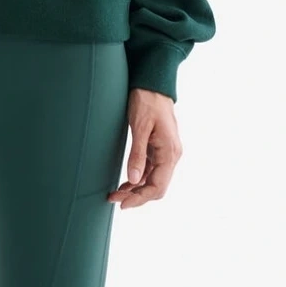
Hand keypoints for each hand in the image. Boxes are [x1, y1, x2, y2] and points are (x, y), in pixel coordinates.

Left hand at [107, 87, 182, 208]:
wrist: (153, 82)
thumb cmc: (146, 100)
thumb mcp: (139, 126)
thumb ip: (138, 154)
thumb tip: (134, 180)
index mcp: (169, 152)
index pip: (157, 186)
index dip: (140, 199)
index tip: (122, 204)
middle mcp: (172, 155)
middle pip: (156, 187)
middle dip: (136, 196)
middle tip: (114, 198)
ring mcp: (167, 152)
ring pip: (153, 180)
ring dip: (136, 188)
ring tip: (115, 192)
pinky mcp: (160, 148)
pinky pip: (152, 170)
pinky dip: (139, 178)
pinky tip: (125, 181)